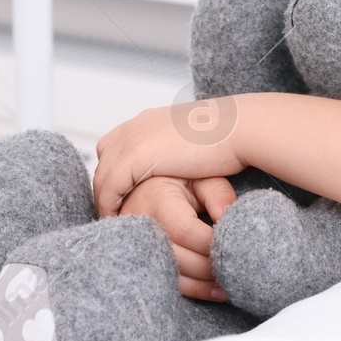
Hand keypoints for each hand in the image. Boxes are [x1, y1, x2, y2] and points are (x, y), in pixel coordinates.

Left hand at [93, 99, 246, 217]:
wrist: (238, 128)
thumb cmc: (229, 135)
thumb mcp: (197, 139)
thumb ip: (181, 148)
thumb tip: (186, 161)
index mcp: (149, 120)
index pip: (116, 144)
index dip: (117, 170)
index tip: (124, 193)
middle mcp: (136, 126)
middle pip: (105, 160)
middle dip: (107, 185)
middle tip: (116, 210)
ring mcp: (132, 140)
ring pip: (103, 176)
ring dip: (105, 200)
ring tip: (116, 220)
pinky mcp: (134, 157)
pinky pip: (109, 188)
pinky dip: (109, 205)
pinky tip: (119, 219)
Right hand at [117, 175, 239, 300]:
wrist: (148, 189)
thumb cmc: (182, 181)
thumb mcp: (201, 178)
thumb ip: (217, 194)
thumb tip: (228, 217)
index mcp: (158, 201)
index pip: (185, 230)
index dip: (212, 243)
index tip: (236, 246)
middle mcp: (144, 227)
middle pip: (178, 258)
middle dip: (210, 267)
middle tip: (238, 268)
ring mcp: (139, 248)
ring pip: (172, 275)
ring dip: (204, 285)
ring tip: (231, 285)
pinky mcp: (144, 262)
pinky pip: (167, 283)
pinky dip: (193, 290)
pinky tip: (216, 291)